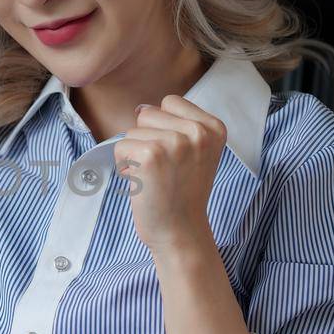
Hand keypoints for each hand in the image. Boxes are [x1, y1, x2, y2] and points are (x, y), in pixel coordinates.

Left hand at [113, 95, 227, 256]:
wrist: (180, 231)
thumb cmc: (182, 193)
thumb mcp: (196, 152)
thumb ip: (177, 125)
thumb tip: (140, 108)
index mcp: (213, 127)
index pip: (171, 101)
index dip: (163, 128)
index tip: (176, 157)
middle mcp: (198, 132)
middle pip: (148, 114)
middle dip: (147, 140)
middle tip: (163, 169)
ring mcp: (175, 142)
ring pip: (132, 131)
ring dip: (135, 154)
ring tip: (154, 176)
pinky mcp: (151, 155)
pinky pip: (120, 146)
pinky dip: (124, 165)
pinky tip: (142, 182)